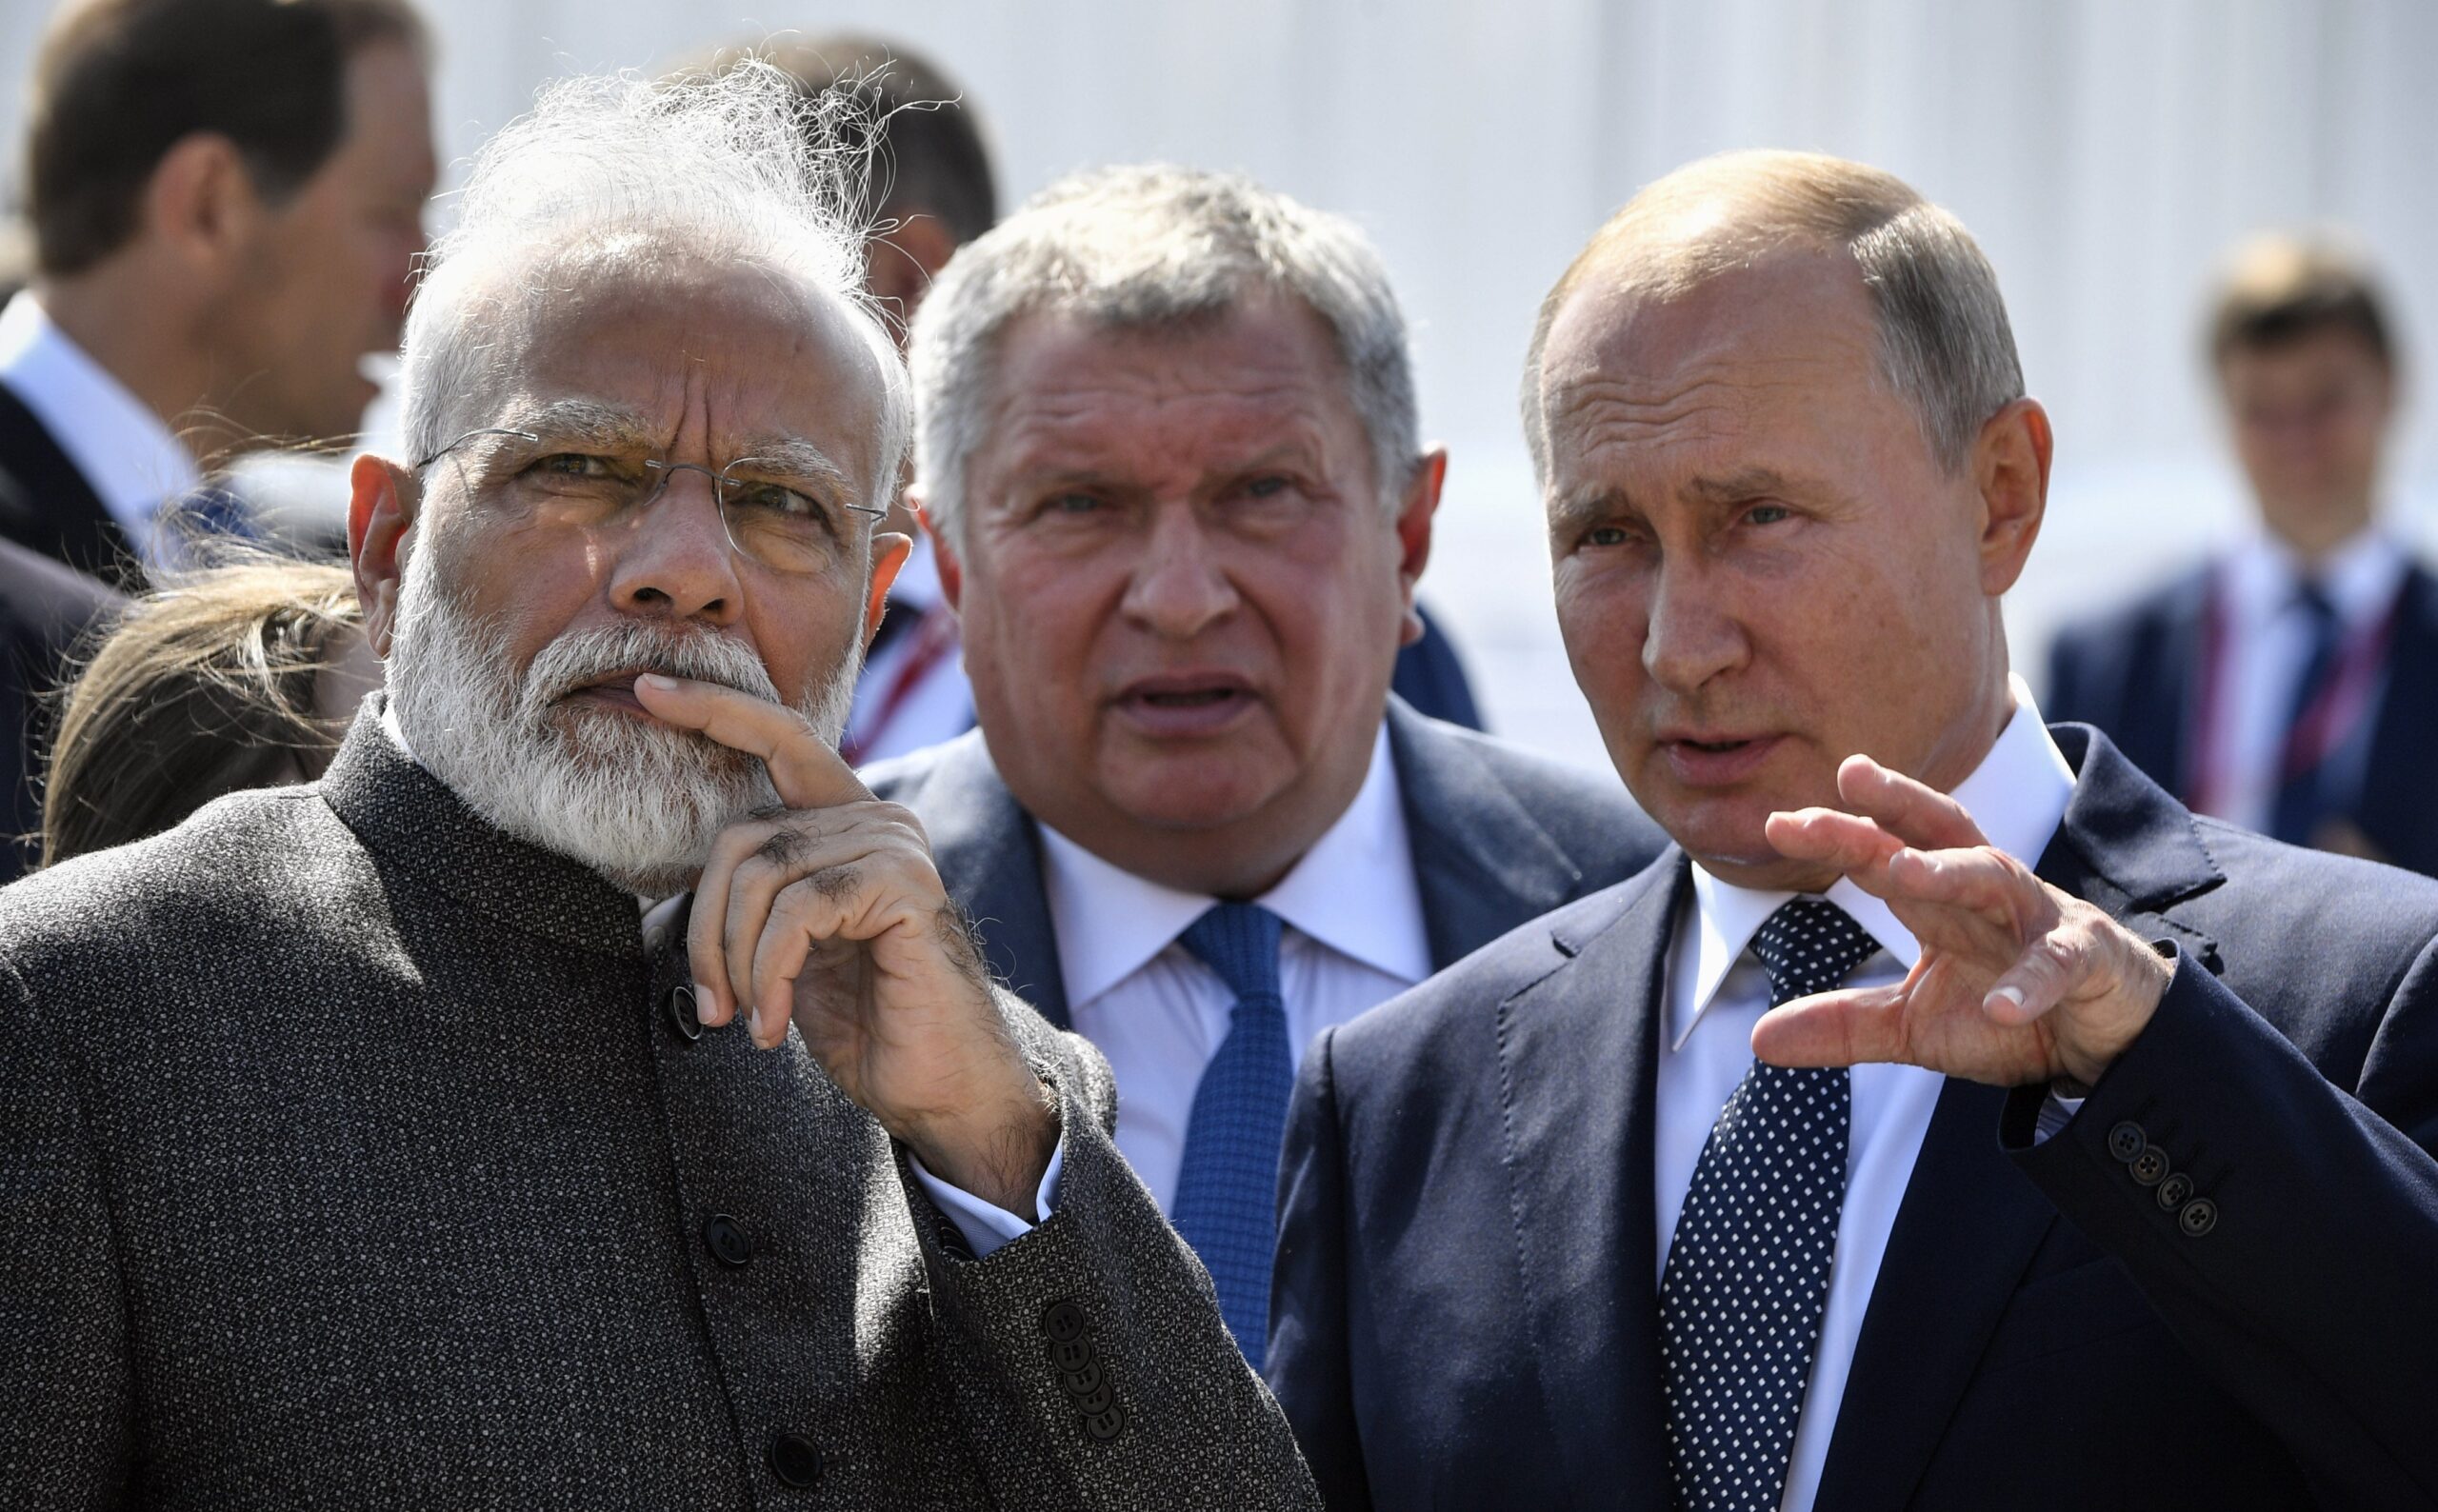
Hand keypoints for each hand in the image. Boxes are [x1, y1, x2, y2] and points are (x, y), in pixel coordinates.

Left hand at [633, 673, 1056, 1212]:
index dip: (713, 708)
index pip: (779, 739)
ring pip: (764, 876)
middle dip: (706, 927)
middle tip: (712, 1003)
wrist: (941, 1087)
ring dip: (736, 963)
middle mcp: (877, 819)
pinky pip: (798, 913)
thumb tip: (682, 877)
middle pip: (744, 837)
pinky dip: (770, 976)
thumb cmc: (867, 1023)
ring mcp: (895, 847)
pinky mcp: (904, 886)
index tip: (648, 688)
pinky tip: (776, 1024)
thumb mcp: (793, 949)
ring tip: (748, 1019)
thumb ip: (759, 895)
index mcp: (848, 822)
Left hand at [1752, 754, 2171, 1088]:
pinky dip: (2029, 981)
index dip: (1836, 834)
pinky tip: (2001, 1006)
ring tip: (1898, 872)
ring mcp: (2039, 919)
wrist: (2105, 1042)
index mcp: (1942, 900)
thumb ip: (1843, 1026)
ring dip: (1947, 871)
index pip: (1884, 852)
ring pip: (1994, 875)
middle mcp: (1988, 892)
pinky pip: (2057, 961)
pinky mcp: (2086, 958)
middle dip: (1895, 803)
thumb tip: (1757, 1039)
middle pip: (1940, 833)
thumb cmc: (2008, 1014)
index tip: (1776, 823)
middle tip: (1848, 778)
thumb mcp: (1914, 1026)